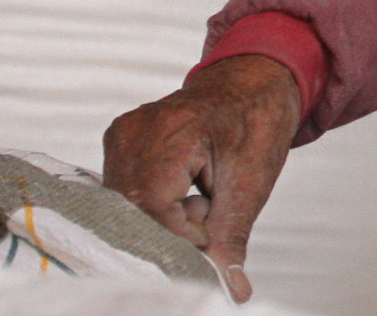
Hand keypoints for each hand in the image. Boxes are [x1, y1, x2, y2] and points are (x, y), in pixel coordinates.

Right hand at [104, 54, 301, 301]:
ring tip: (200, 199)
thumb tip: (230, 291)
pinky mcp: (119, 142)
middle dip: (170, 231)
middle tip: (209, 218)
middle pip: (133, 209)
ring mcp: (122, 134)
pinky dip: (152, 205)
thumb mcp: (252, 184)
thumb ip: (230, 239)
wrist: (253, 85)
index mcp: (173, 130)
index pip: (155, 207)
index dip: (181, 237)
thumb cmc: (257, 125)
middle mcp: (136, 130)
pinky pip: (124, 191)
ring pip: (125, 206)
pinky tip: (183, 193)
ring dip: (160, 219)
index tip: (210, 246)